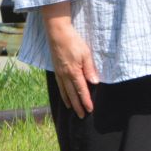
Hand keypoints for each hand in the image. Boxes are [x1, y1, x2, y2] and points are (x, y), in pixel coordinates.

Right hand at [42, 3, 99, 117]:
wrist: (57, 34)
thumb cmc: (74, 42)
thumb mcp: (86, 54)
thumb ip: (90, 69)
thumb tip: (94, 83)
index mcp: (73, 72)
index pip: (81, 90)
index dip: (86, 101)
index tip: (90, 110)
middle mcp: (65, 75)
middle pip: (72, 94)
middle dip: (78, 106)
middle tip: (81, 116)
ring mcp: (59, 73)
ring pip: (65, 91)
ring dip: (70, 102)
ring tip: (73, 110)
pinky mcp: (56, 70)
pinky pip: (60, 86)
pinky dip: (63, 94)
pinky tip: (65, 97)